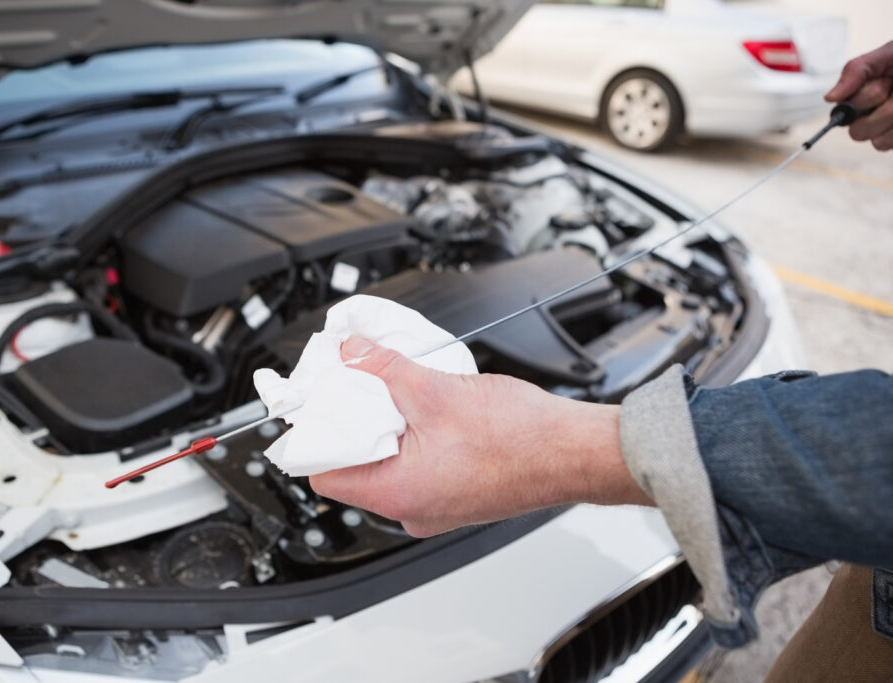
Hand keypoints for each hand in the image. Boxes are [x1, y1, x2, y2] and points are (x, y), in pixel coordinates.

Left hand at [309, 336, 650, 536]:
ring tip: (401, 392)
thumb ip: (382, 367)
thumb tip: (352, 352)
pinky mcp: (456, 496)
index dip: (317, 433)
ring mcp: (436, 507)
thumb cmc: (522, 439)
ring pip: (389, 464)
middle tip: (360, 384)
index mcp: (397, 494)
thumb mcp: (434, 389)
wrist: (575, 452)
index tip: (321, 402)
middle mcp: (412, 510)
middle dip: (356, 422)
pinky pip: (418, 467)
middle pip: (355, 467)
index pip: (323, 474)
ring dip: (389, 426)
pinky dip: (415, 437)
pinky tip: (430, 408)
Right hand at [825, 38, 892, 155]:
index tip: (888, 80)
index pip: (844, 113)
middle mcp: (870, 119)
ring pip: (882, 143)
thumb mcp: (892, 53)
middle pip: (858, 134)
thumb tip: (829, 98)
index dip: (868, 97)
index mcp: (861, 99)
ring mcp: (889, 134)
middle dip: (889, 109)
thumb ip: (856, 70)